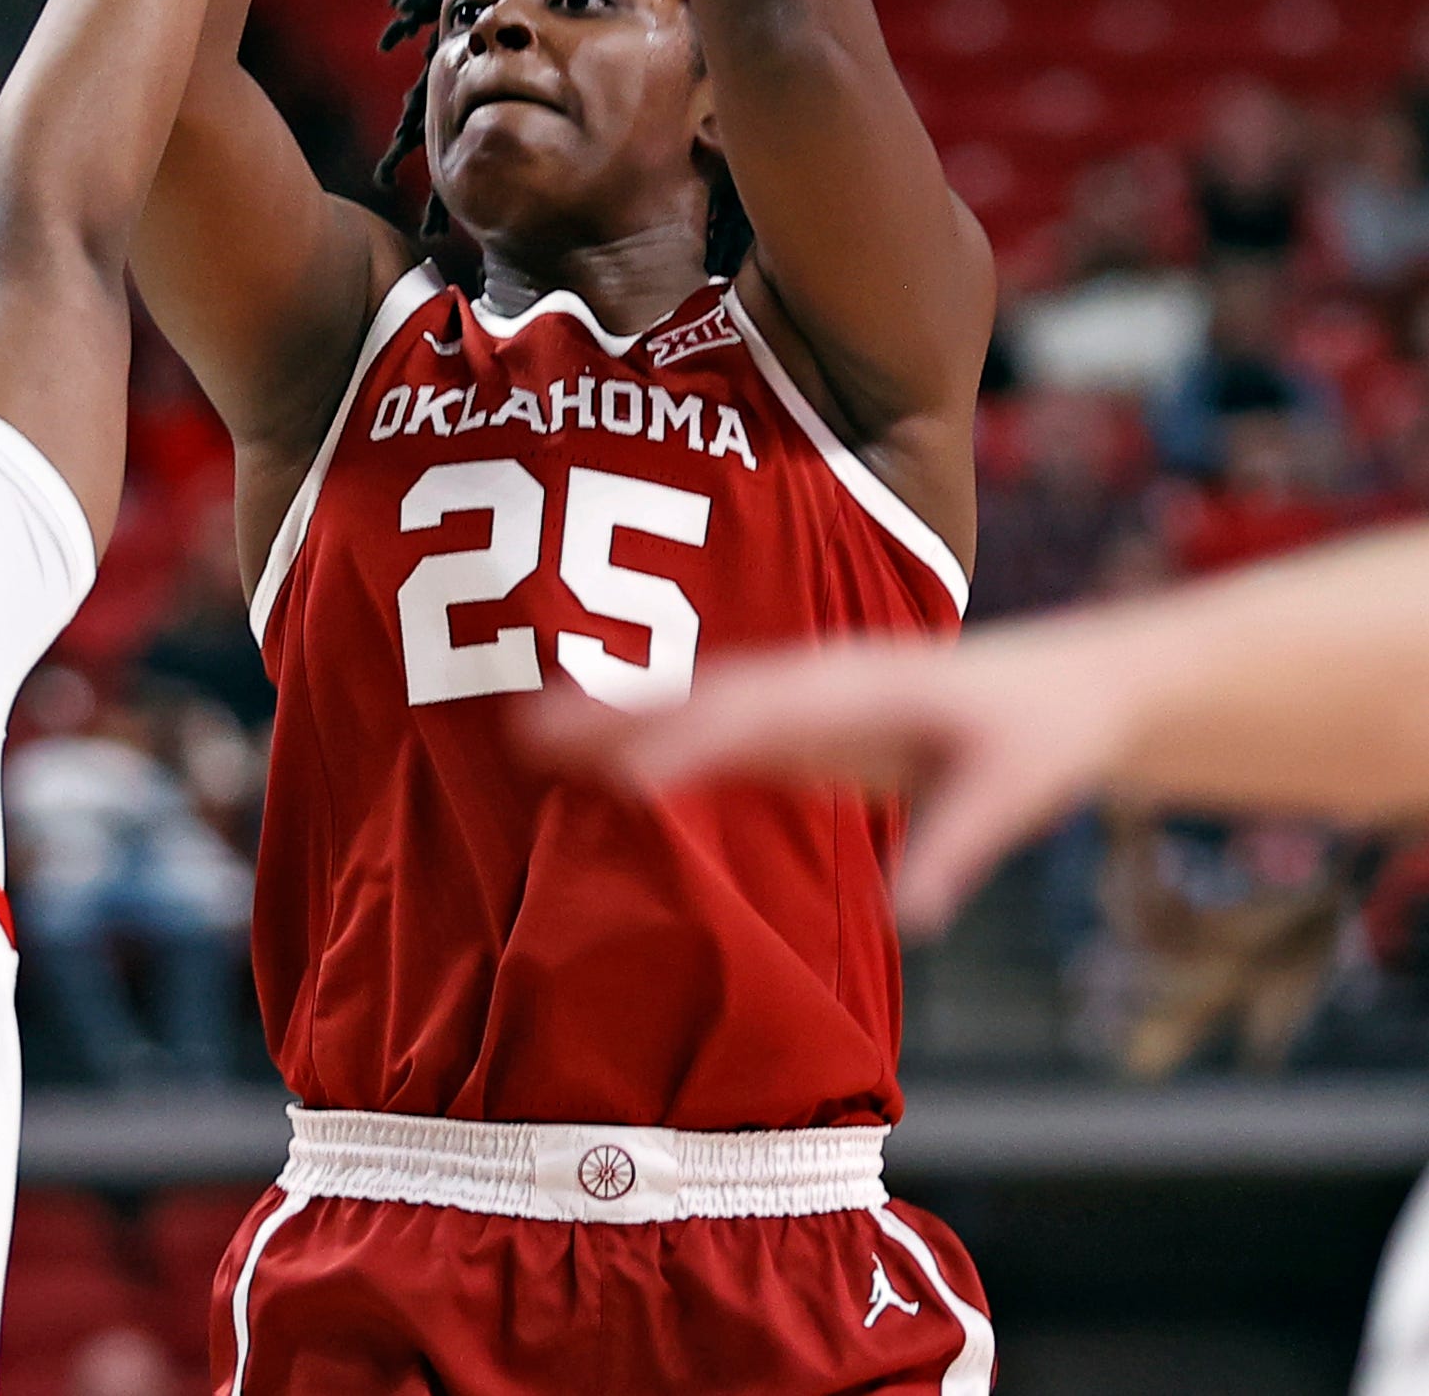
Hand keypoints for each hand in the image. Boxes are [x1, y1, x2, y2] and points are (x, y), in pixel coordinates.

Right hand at [522, 633, 1129, 934]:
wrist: (1069, 687)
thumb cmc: (1045, 735)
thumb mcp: (1021, 787)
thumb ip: (962, 843)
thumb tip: (915, 915)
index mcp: (859, 687)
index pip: (760, 715)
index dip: (691, 743)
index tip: (625, 776)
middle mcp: (813, 679)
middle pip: (698, 696)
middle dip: (616, 714)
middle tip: (525, 733)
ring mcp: (800, 696)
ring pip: (691, 702)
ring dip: (614, 716)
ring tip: (528, 735)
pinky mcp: (799, 722)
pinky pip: (709, 723)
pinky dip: (647, 731)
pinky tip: (598, 754)